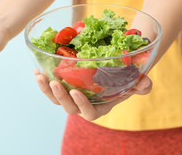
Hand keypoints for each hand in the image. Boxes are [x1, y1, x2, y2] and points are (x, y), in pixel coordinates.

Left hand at [34, 69, 151, 120]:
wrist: (115, 68)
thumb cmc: (126, 77)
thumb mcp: (136, 81)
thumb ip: (142, 85)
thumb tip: (144, 83)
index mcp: (99, 107)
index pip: (89, 113)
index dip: (82, 105)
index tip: (77, 92)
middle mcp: (83, 104)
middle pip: (68, 107)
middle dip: (60, 97)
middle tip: (54, 82)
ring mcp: (71, 95)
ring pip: (55, 99)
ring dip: (46, 89)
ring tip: (40, 77)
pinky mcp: (64, 86)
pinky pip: (50, 88)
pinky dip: (43, 81)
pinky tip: (37, 71)